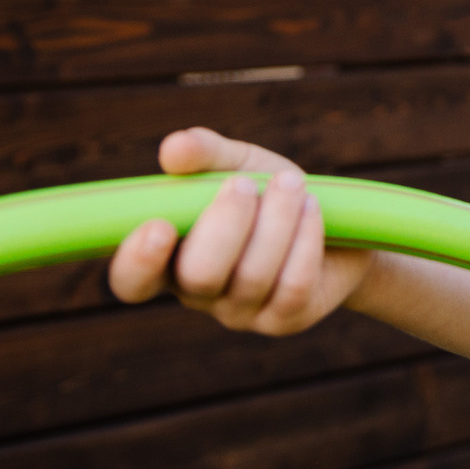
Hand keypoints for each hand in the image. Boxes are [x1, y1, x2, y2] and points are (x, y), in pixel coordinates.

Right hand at [106, 127, 370, 334]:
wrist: (337, 222)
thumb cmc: (268, 193)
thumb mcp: (236, 164)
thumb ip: (203, 154)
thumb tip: (173, 148)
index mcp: (169, 256)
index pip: (132, 280)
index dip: (137, 262)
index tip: (160, 226)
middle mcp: (198, 293)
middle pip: (198, 277)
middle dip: (226, 223)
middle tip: (244, 183)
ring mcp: (241, 312)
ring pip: (252, 277)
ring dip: (276, 219)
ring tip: (291, 183)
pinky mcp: (285, 319)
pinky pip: (292, 286)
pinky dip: (305, 238)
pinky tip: (311, 207)